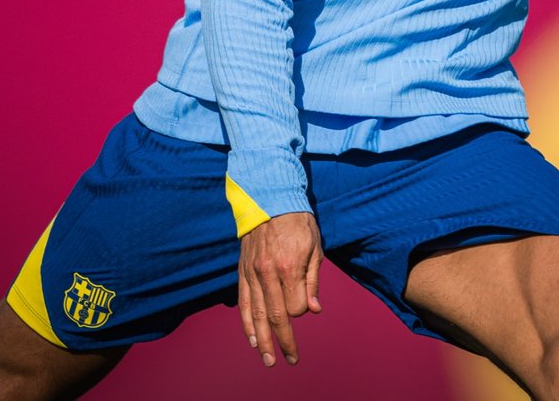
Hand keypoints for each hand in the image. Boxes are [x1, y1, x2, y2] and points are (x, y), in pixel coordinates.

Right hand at [238, 211, 322, 367]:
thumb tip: (314, 311)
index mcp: (289, 267)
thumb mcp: (315, 247)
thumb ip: (313, 281)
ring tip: (268, 359)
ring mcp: (252, 273)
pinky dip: (247, 323)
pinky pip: (243, 302)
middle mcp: (268, 273)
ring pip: (256, 314)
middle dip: (283, 341)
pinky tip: (252, 339)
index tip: (306, 308)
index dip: (302, 312)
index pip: (295, 306)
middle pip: (275, 316)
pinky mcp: (243, 271)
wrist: (269, 198)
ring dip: (263, 340)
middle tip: (290, 360)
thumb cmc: (298, 222)